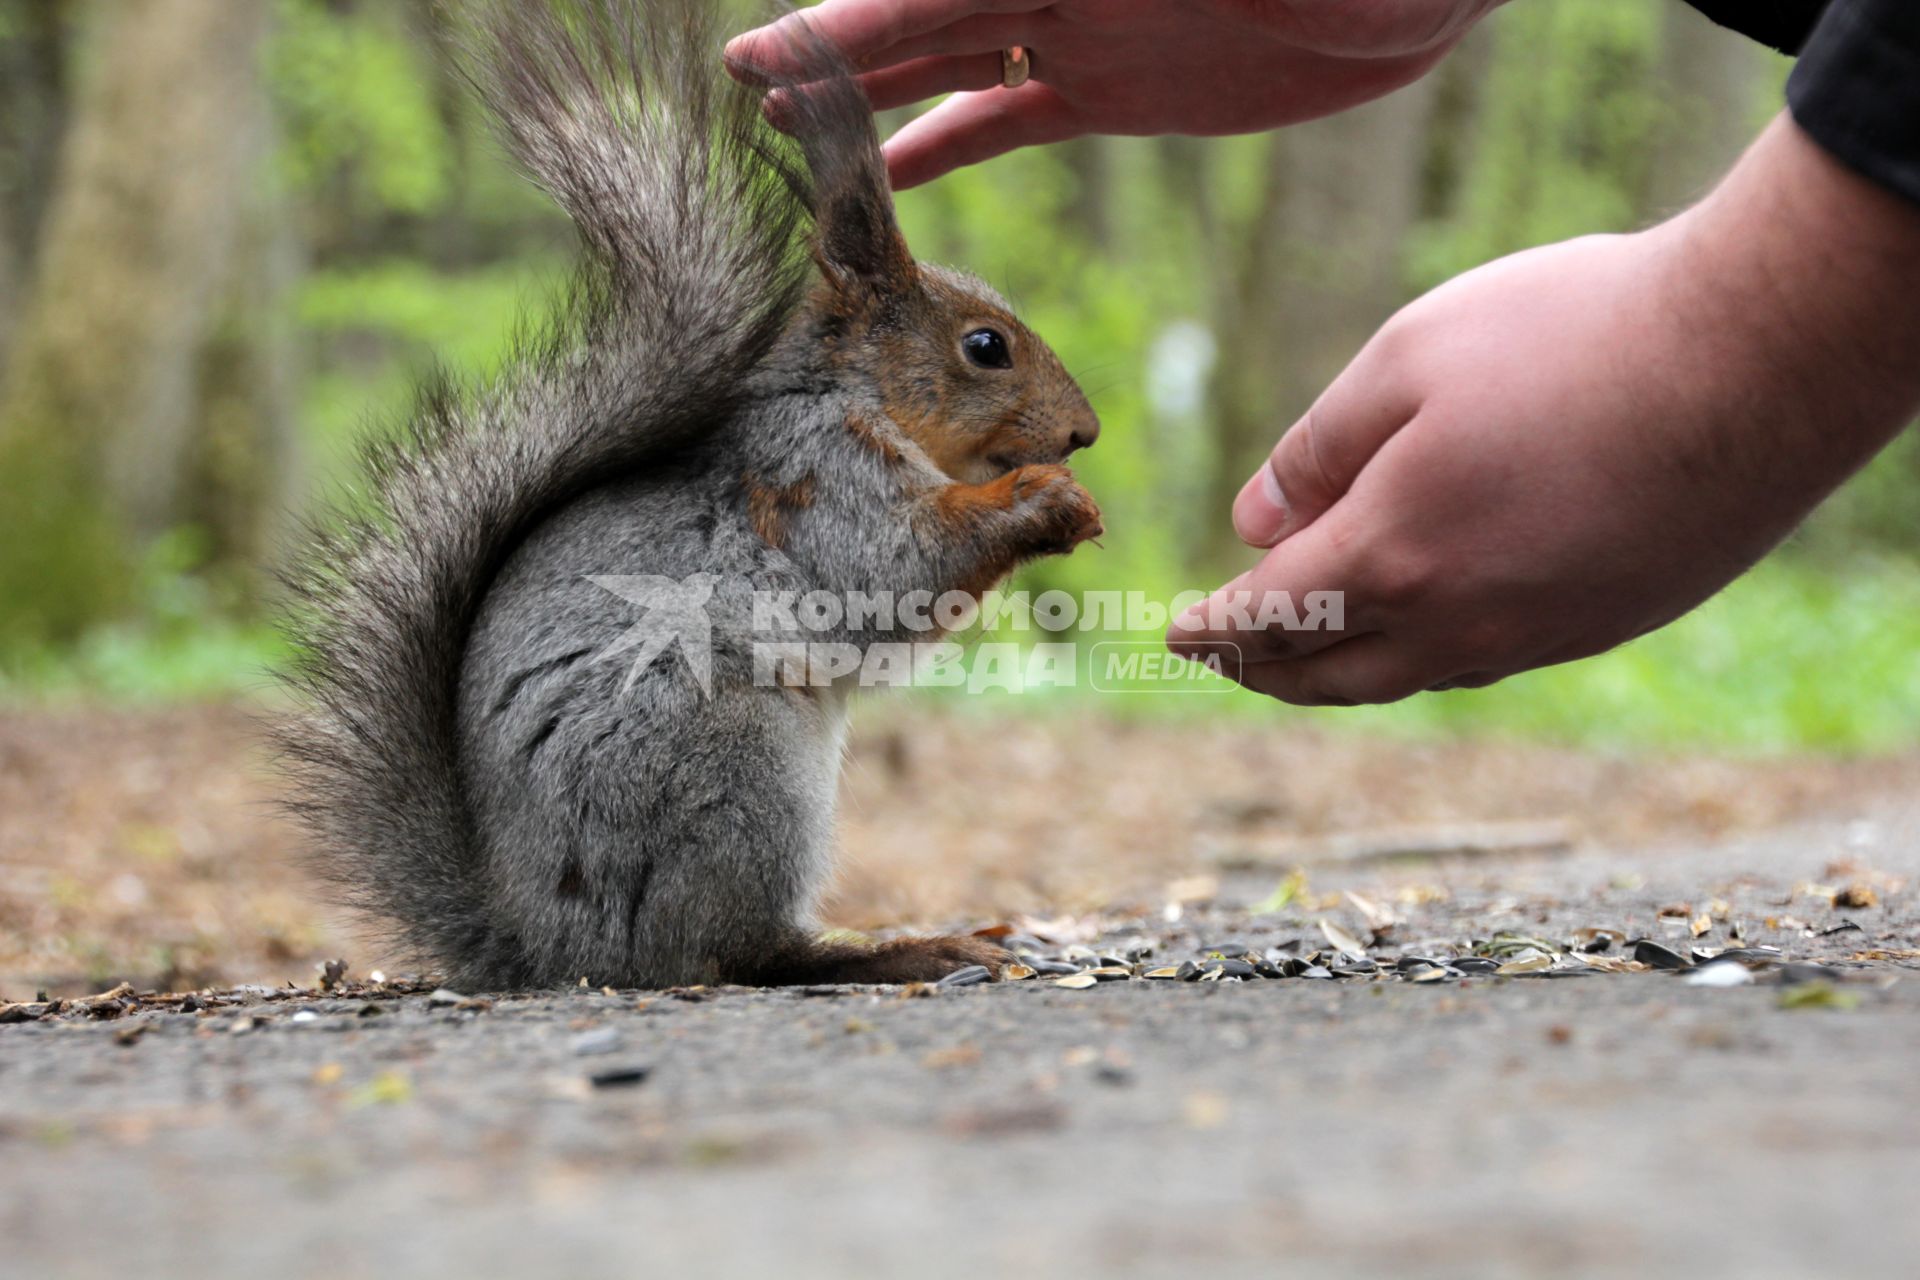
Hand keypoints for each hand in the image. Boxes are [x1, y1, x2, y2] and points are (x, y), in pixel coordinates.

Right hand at [725, 0, 1503, 187]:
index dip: (849, 22)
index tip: (765, 57)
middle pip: (922, 18)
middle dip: (835, 54)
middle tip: (744, 90)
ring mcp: (1081, 30)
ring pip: (949, 62)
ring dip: (872, 96)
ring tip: (789, 128)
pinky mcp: (1117, 85)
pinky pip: (1008, 114)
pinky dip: (947, 139)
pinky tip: (894, 172)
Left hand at [1167, 115, 1919, 705]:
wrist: (1759, 358)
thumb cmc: (1569, 338)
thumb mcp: (1406, 361)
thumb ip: (1316, 450)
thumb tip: (1254, 521)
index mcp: (1388, 561)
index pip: (1265, 618)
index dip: (1210, 628)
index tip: (1172, 632)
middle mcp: (1457, 625)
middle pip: (1328, 674)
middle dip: (1261, 670)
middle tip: (1222, 658)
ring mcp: (1536, 637)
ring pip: (1407, 677)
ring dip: (1340, 671)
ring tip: (1307, 653)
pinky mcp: (1602, 623)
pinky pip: (1481, 662)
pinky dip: (1421, 655)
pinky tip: (1420, 627)